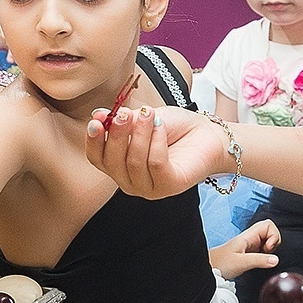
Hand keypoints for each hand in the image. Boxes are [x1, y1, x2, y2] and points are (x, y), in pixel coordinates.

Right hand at [85, 104, 225, 197]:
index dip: (93, 142)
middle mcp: (132, 182)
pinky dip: (157, 142)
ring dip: (140, 134)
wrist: (209, 133)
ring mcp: (151, 188)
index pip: (98, 159)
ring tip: (150, 115)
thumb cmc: (175, 127)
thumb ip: (122, 120)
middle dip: (117, 135)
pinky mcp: (171, 186)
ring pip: (135, 162)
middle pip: (113, 162)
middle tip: (125, 113)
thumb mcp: (143, 118)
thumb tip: (98, 115)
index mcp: (120, 166)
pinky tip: (161, 127)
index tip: (97, 121)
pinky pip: (156, 164)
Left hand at [210, 218, 280, 277]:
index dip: (273, 235)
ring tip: (260, 258)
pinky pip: (264, 251)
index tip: (268, 248)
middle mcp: (250, 238)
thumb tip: (275, 260)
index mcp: (248, 236)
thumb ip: (259, 260)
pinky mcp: (250, 253)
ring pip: (268, 242)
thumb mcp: (241, 262)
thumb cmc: (220, 263)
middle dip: (273, 243)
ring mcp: (251, 245)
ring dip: (270, 251)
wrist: (210, 268)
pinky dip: (265, 256)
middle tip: (266, 253)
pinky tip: (257, 262)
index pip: (268, 225)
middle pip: (271, 232)